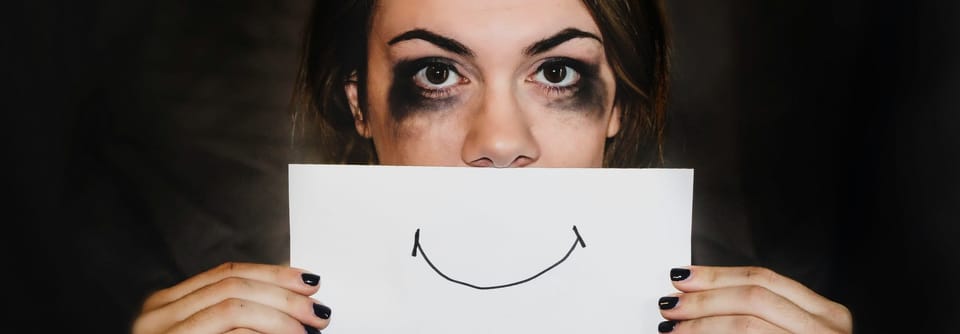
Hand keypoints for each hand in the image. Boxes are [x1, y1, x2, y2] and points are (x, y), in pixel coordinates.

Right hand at [132, 262, 330, 333]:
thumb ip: (237, 318)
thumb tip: (291, 301)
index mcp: (166, 306)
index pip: (226, 274)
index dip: (272, 274)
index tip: (307, 282)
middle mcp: (157, 316)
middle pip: (232, 286)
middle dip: (282, 295)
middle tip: (317, 311)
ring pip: (233, 307)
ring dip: (278, 316)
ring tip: (305, 331)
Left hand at [657, 265, 851, 332]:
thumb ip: (758, 316)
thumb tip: (700, 297)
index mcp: (826, 314)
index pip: (765, 279)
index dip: (719, 276)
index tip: (684, 277)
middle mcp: (828, 329)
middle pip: (754, 297)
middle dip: (706, 298)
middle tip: (672, 304)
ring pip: (748, 323)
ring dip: (703, 324)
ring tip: (673, 328)